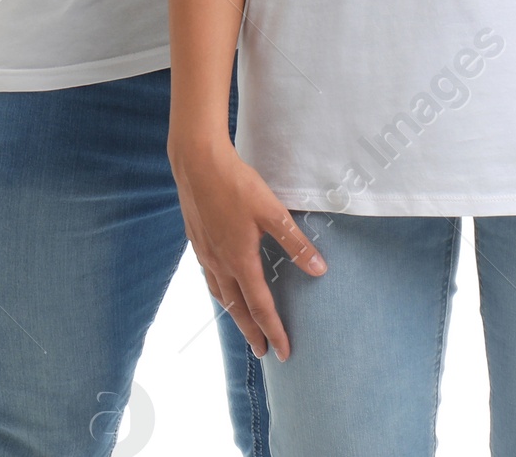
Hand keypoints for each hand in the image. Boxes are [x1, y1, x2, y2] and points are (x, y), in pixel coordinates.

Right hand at [170, 140, 325, 361]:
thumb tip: (319, 270)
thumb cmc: (237, 185)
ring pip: (220, 294)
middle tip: (262, 352)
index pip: (261, 306)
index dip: (274, 330)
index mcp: (240, 260)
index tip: (282, 352)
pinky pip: (209, 277)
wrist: (197, 163)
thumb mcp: (272, 212)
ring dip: (234, 314)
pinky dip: (220, 291)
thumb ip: (295, 242)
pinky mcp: (196, 240)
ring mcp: (205, 253)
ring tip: (242, 324)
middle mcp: (219, 263)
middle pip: (237, 308)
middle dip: (251, 332)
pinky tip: (222, 284)